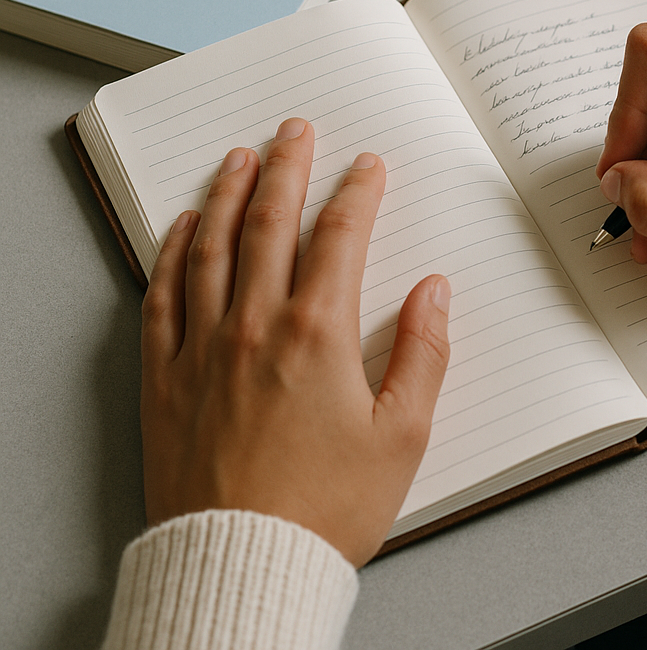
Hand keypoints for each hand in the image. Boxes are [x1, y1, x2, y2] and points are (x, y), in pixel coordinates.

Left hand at [139, 117, 450, 566]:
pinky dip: (173, 252)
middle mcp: (256, 325)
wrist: (244, 564)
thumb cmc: (327, 507)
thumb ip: (423, 354)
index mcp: (317, 334)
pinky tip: (184, 227)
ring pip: (214, 246)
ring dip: (230, 194)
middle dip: (288, 167)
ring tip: (241, 157)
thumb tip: (434, 292)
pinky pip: (163, 295)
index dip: (357, 192)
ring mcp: (204, 346)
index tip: (367, 165)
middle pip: (271, 223)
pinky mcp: (167, 375)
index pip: (340, 237)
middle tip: (296, 130)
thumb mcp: (402, 436)